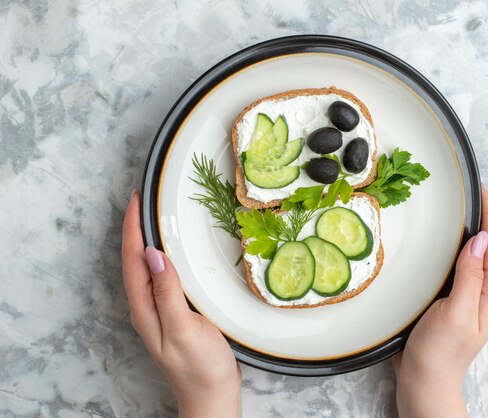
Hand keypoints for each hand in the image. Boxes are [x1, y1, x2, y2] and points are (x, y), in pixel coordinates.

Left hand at [122, 190, 240, 417]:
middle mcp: (147, 305)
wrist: (212, 393)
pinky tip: (175, 249)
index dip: (131, 229)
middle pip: (135, 260)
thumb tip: (154, 255)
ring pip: (148, 266)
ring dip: (147, 239)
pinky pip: (164, 275)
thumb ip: (167, 293)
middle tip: (141, 200)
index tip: (134, 200)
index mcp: (144, 307)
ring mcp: (161, 308)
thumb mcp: (183, 328)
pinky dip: (165, 255)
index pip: (132, 260)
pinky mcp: (176, 310)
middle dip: (134, 228)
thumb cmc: (200, 366)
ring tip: (153, 215)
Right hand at [394, 185, 487, 417]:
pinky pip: (454, 266)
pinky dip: (451, 249)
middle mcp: (482, 292)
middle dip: (482, 218)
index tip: (482, 190)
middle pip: (486, 247)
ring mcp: (465, 296)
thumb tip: (479, 240)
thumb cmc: (440, 352)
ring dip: (467, 231)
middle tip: (469, 192)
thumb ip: (470, 277)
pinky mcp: (448, 299)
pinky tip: (440, 243)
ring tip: (458, 208)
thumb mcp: (456, 312)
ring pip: (470, 255)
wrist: (424, 381)